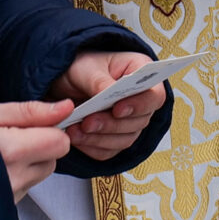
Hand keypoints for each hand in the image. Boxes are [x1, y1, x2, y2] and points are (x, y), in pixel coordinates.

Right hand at [0, 99, 74, 199]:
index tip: (37, 124)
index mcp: (11, 152)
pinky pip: (23, 188)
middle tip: (12, 138)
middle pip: (53, 159)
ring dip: (28, 163)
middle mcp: (12, 179)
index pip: (59, 142)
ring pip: (39, 175)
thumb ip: (31, 112)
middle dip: (40, 146)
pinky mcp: (2, 209)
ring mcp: (7, 198)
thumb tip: (65, 108)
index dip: (50, 129)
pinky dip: (15, 177)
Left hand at [52, 49, 167, 163]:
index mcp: (141, 73)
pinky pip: (109, 151)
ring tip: (75, 130)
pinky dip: (92, 147)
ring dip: (100, 139)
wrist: (63, 82)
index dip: (140, 105)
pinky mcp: (114, 138)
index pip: (155, 95)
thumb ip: (99, 81)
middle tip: (88, 122)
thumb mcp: (85, 68)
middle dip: (112, 125)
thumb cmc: (79, 68)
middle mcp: (140, 99)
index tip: (117, 109)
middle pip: (140, 121)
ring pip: (125, 139)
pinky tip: (76, 138)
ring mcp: (128, 121)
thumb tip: (109, 93)